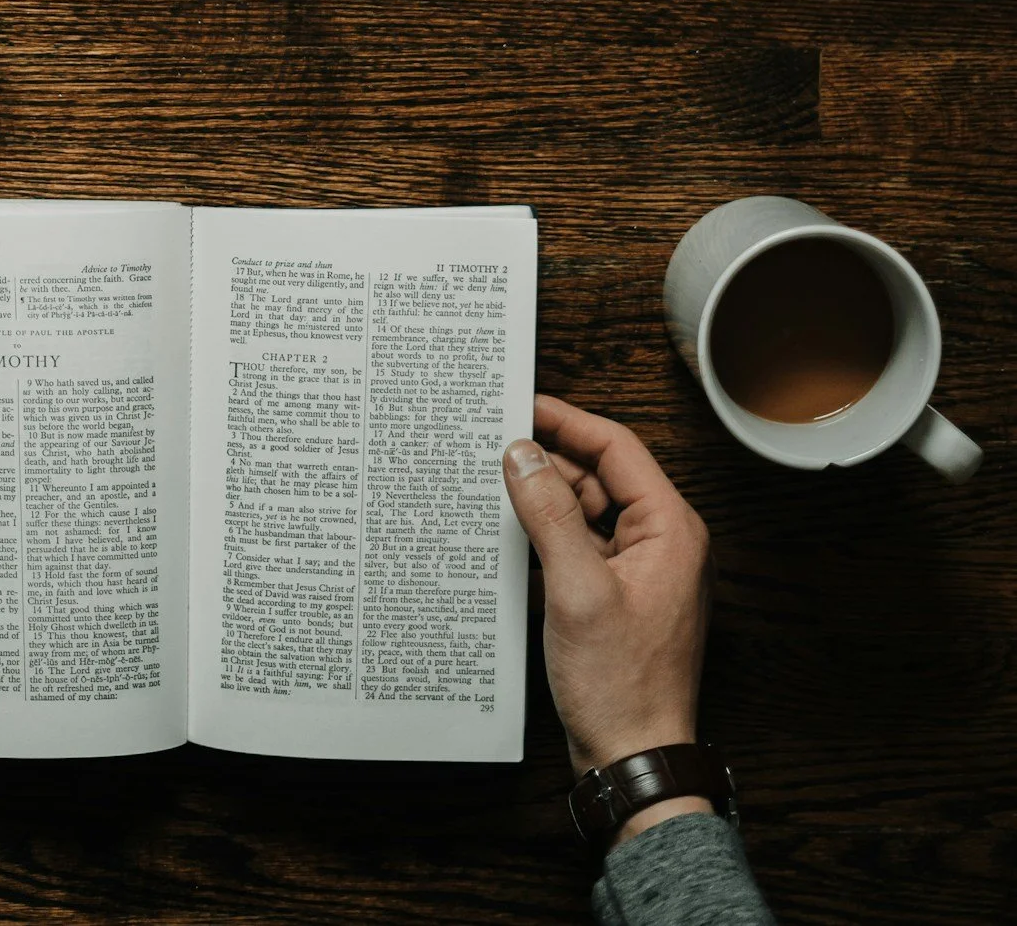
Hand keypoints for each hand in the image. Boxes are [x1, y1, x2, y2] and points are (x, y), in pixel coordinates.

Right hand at [503, 395, 712, 839]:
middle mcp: (663, 543)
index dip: (567, 421)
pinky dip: (549, 535)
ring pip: (588, 511)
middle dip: (549, 461)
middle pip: (601, 476)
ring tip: (494, 487)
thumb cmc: (620, 686)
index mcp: (670, 529)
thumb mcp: (576, 589)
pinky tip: (512, 535)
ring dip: (546, 500)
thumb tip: (523, 454)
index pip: (617, 448)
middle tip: (495, 445)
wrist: (634, 761)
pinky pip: (583, 546)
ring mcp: (641, 571)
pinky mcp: (619, 596)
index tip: (522, 404)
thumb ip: (549, 514)